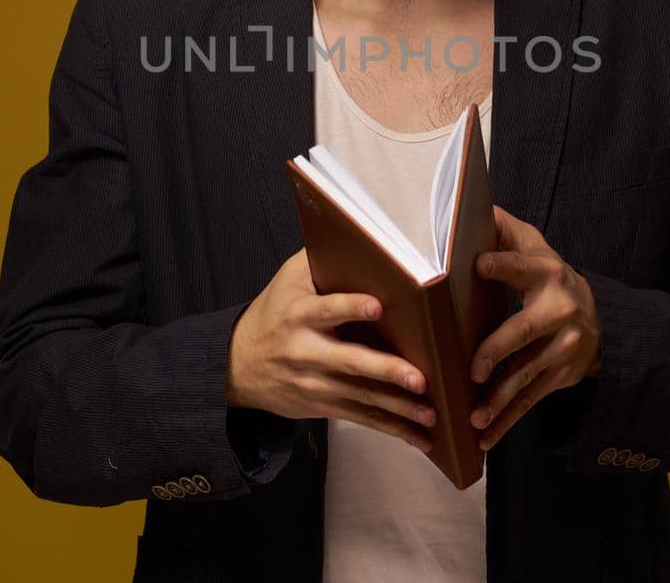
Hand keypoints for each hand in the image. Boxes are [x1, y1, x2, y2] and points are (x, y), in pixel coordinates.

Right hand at [228, 248, 437, 452]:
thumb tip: (355, 231)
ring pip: (361, 398)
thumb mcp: (287, 280)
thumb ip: (319, 259)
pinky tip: (420, 438)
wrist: (238, 364)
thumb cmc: (274, 312)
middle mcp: (307, 351)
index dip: (350, 307)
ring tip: (431, 415)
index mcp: (299, 315)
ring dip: (398, 409)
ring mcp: (315, 384)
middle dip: (386, 371)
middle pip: (350, 362)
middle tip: (419, 378)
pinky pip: (361, 418)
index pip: (327, 309)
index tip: (377, 305)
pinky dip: (392, 430)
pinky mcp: (323, 406)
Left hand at [468, 204, 602, 449]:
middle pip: (525, 331)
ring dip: (500, 399)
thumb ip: (502, 229)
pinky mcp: (562, 376)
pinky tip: (485, 439)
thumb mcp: (532, 246)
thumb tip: (469, 203)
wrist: (598, 316)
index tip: (477, 264)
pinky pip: (532, 400)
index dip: (502, 264)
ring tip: (474, 417)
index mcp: (546, 273)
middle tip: (473, 369)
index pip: (521, 267)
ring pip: (528, 374)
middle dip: (498, 350)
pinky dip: (508, 422)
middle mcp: (559, 309)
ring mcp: (564, 347)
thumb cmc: (546, 275)